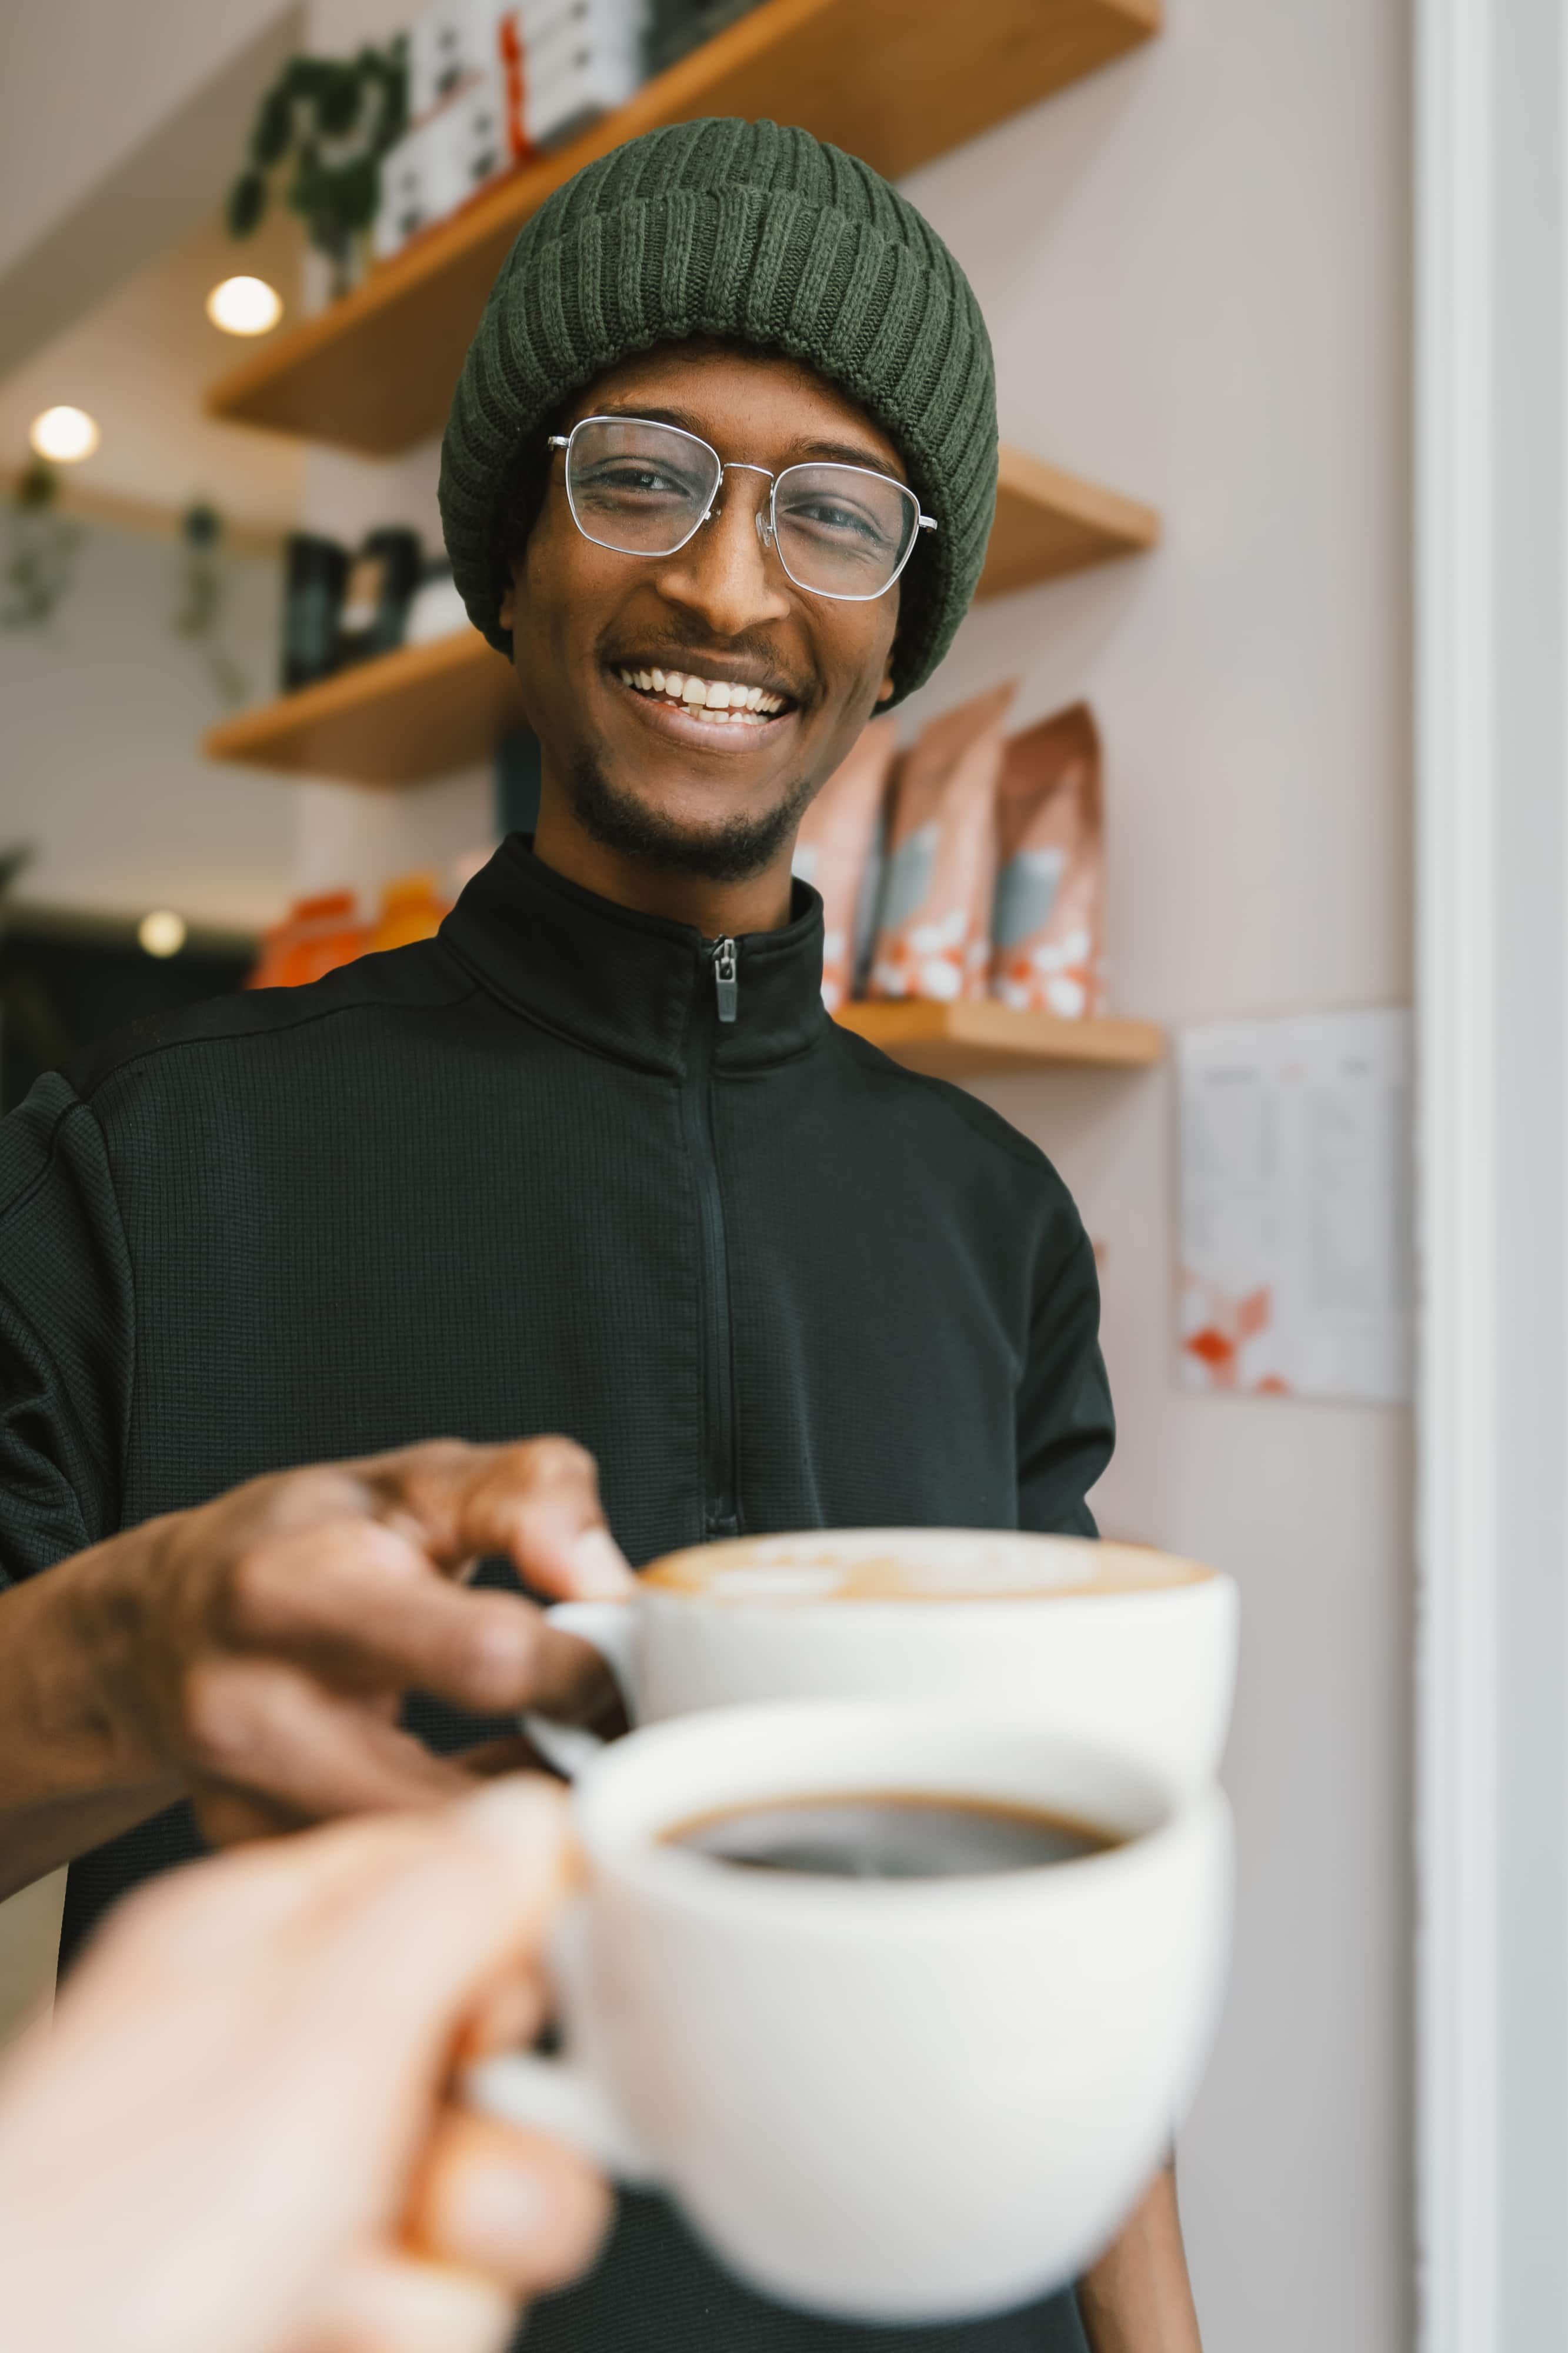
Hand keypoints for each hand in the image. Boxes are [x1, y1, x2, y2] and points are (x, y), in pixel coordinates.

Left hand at [0, 1776, 610, 2352]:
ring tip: (344, 2286)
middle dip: (497, 2139)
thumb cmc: (88, 2243)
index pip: (449, 1876)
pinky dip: (399, 2332)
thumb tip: (534, 1816)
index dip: (518, 1941)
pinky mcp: (304, 2304)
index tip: (520, 2009)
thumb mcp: (313, 2028)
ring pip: (478, 2202)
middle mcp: (272, 2062)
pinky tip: (320, 2331)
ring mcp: (280, 2196)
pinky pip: (435, 2306)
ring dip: (446, 2263)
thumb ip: (447, 1902)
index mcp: (255, 1942)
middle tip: (434, 2172)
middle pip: (488, 2059)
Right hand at [75, 1436, 635, 1844]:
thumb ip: (530, 1496)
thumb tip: (606, 1580)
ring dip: (516, 1838)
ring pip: (429, 1873)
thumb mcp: (419, 1480)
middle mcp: (253, 1708)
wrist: (161, 1625)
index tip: (622, 1665)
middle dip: (559, 1783)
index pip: (485, 1657)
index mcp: (299, 1588)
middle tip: (611, 1752)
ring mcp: (244, 1805)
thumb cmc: (308, 1544)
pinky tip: (485, 1810)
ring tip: (553, 1776)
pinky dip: (463, 1868)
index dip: (584, 1668)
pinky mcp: (257, 1868)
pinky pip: (396, 1899)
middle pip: (450, 1799)